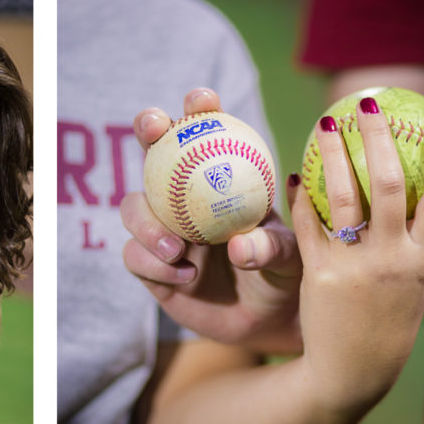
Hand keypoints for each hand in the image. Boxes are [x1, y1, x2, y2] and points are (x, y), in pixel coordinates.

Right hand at [121, 88, 301, 353]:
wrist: (267, 322)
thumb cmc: (284, 276)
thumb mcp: (291, 257)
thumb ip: (271, 248)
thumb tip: (241, 245)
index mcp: (220, 180)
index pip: (205, 134)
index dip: (198, 110)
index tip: (203, 100)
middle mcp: (183, 199)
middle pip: (154, 154)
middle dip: (148, 130)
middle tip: (154, 129)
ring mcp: (162, 231)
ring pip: (133, 208)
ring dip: (147, 222)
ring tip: (177, 247)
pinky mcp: (149, 266)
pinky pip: (134, 256)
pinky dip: (154, 263)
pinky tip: (184, 275)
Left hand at [289, 97, 423, 413]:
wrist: (351, 374)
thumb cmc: (388, 322)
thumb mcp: (418, 285)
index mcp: (423, 259)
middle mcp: (393, 260)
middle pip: (390, 184)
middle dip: (378, 137)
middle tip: (365, 101)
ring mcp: (354, 268)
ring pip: (343, 197)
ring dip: (332, 154)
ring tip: (325, 123)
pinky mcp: (319, 276)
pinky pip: (307, 226)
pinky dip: (301, 197)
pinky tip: (295, 175)